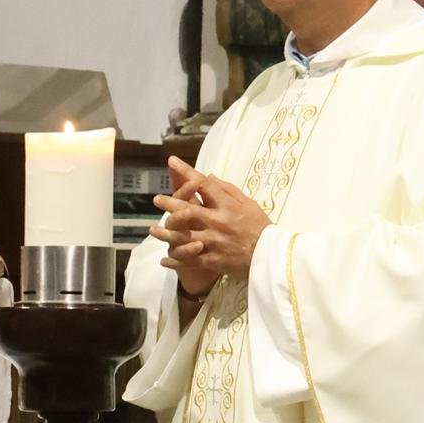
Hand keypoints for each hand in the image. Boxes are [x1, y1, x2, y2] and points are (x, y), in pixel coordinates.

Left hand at [150, 157, 271, 288]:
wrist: (271, 258)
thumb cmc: (260, 228)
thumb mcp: (248, 204)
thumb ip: (227, 190)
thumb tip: (209, 176)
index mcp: (228, 206)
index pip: (204, 185)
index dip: (187, 172)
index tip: (172, 162)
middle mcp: (218, 222)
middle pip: (187, 210)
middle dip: (169, 204)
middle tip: (157, 199)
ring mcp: (214, 242)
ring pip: (182, 237)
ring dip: (165, 234)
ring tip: (153, 230)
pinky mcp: (212, 260)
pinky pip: (188, 260)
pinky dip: (175, 260)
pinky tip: (164, 259)